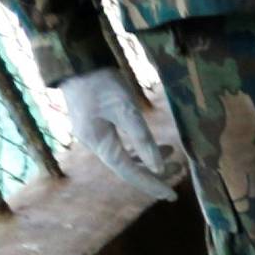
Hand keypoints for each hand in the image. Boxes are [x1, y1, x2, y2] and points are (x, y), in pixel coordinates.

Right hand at [59, 67, 175, 201]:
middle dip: (153, 173)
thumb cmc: (101, 81)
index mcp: (99, 143)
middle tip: (178, 174)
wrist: (75, 58)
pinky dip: (138, 149)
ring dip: (147, 160)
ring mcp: (93, 135)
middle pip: (127, 168)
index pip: (129, 172)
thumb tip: (159, 169)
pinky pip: (119, 146)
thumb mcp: (126, 108)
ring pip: (124, 157)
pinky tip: (155, 146)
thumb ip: (142, 139)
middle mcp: (94, 144)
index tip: (171, 195)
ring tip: (172, 156)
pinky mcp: (96, 125)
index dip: (151, 185)